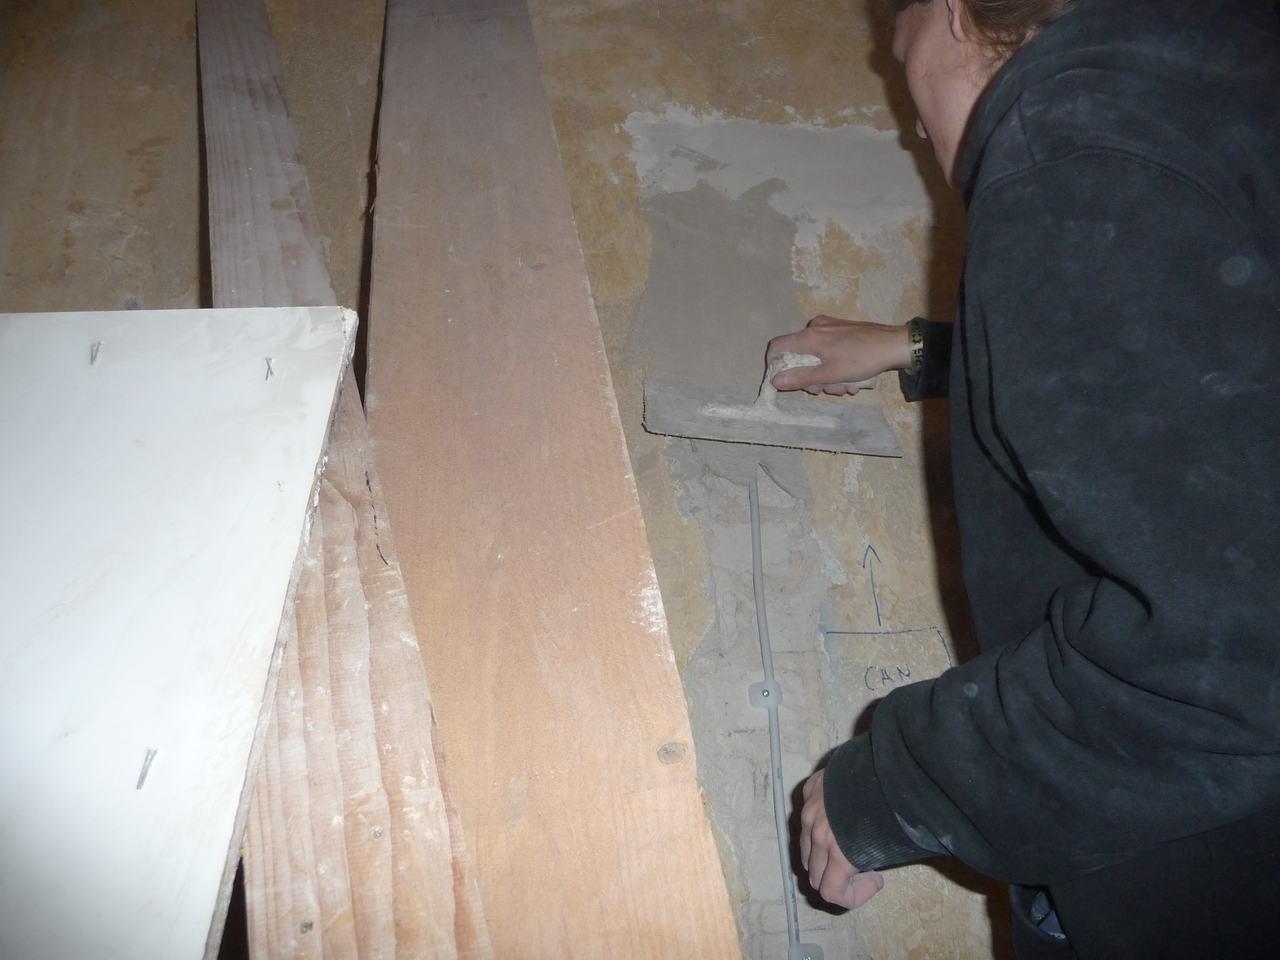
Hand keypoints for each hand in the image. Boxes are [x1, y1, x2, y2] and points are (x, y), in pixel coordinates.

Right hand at [767, 315, 912, 394]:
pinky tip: (849, 375)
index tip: (785, 381)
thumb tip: (775, 380)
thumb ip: (801, 378)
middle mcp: (815, 327)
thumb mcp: (830, 374)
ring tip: (844, 385)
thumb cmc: (862, 359)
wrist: (894, 344)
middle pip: (798, 354)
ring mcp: (829, 326)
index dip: (775, 365)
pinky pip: (827, 348)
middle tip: (826, 390)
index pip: (777, 346)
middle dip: (810, 377)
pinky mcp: (841, 329)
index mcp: (809, 336)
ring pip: (814, 354)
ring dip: (825, 374)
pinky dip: (833, 364)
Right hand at [799, 770, 884, 908]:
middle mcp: (816, 832)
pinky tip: (841, 815)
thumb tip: (869, 869)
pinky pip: (807, 817)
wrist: (889, 763)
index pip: (828, 891)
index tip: (875, 880)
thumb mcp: (890, 845)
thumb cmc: (896, 807)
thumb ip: (869, 862)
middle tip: (862, 866)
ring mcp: (809, 809)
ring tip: (848, 842)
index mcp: (837, 851)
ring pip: (805, 847)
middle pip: (813, 874)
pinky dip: (818, 825)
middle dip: (836, 878)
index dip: (852, 897)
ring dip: (823, 854)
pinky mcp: (810, 788)